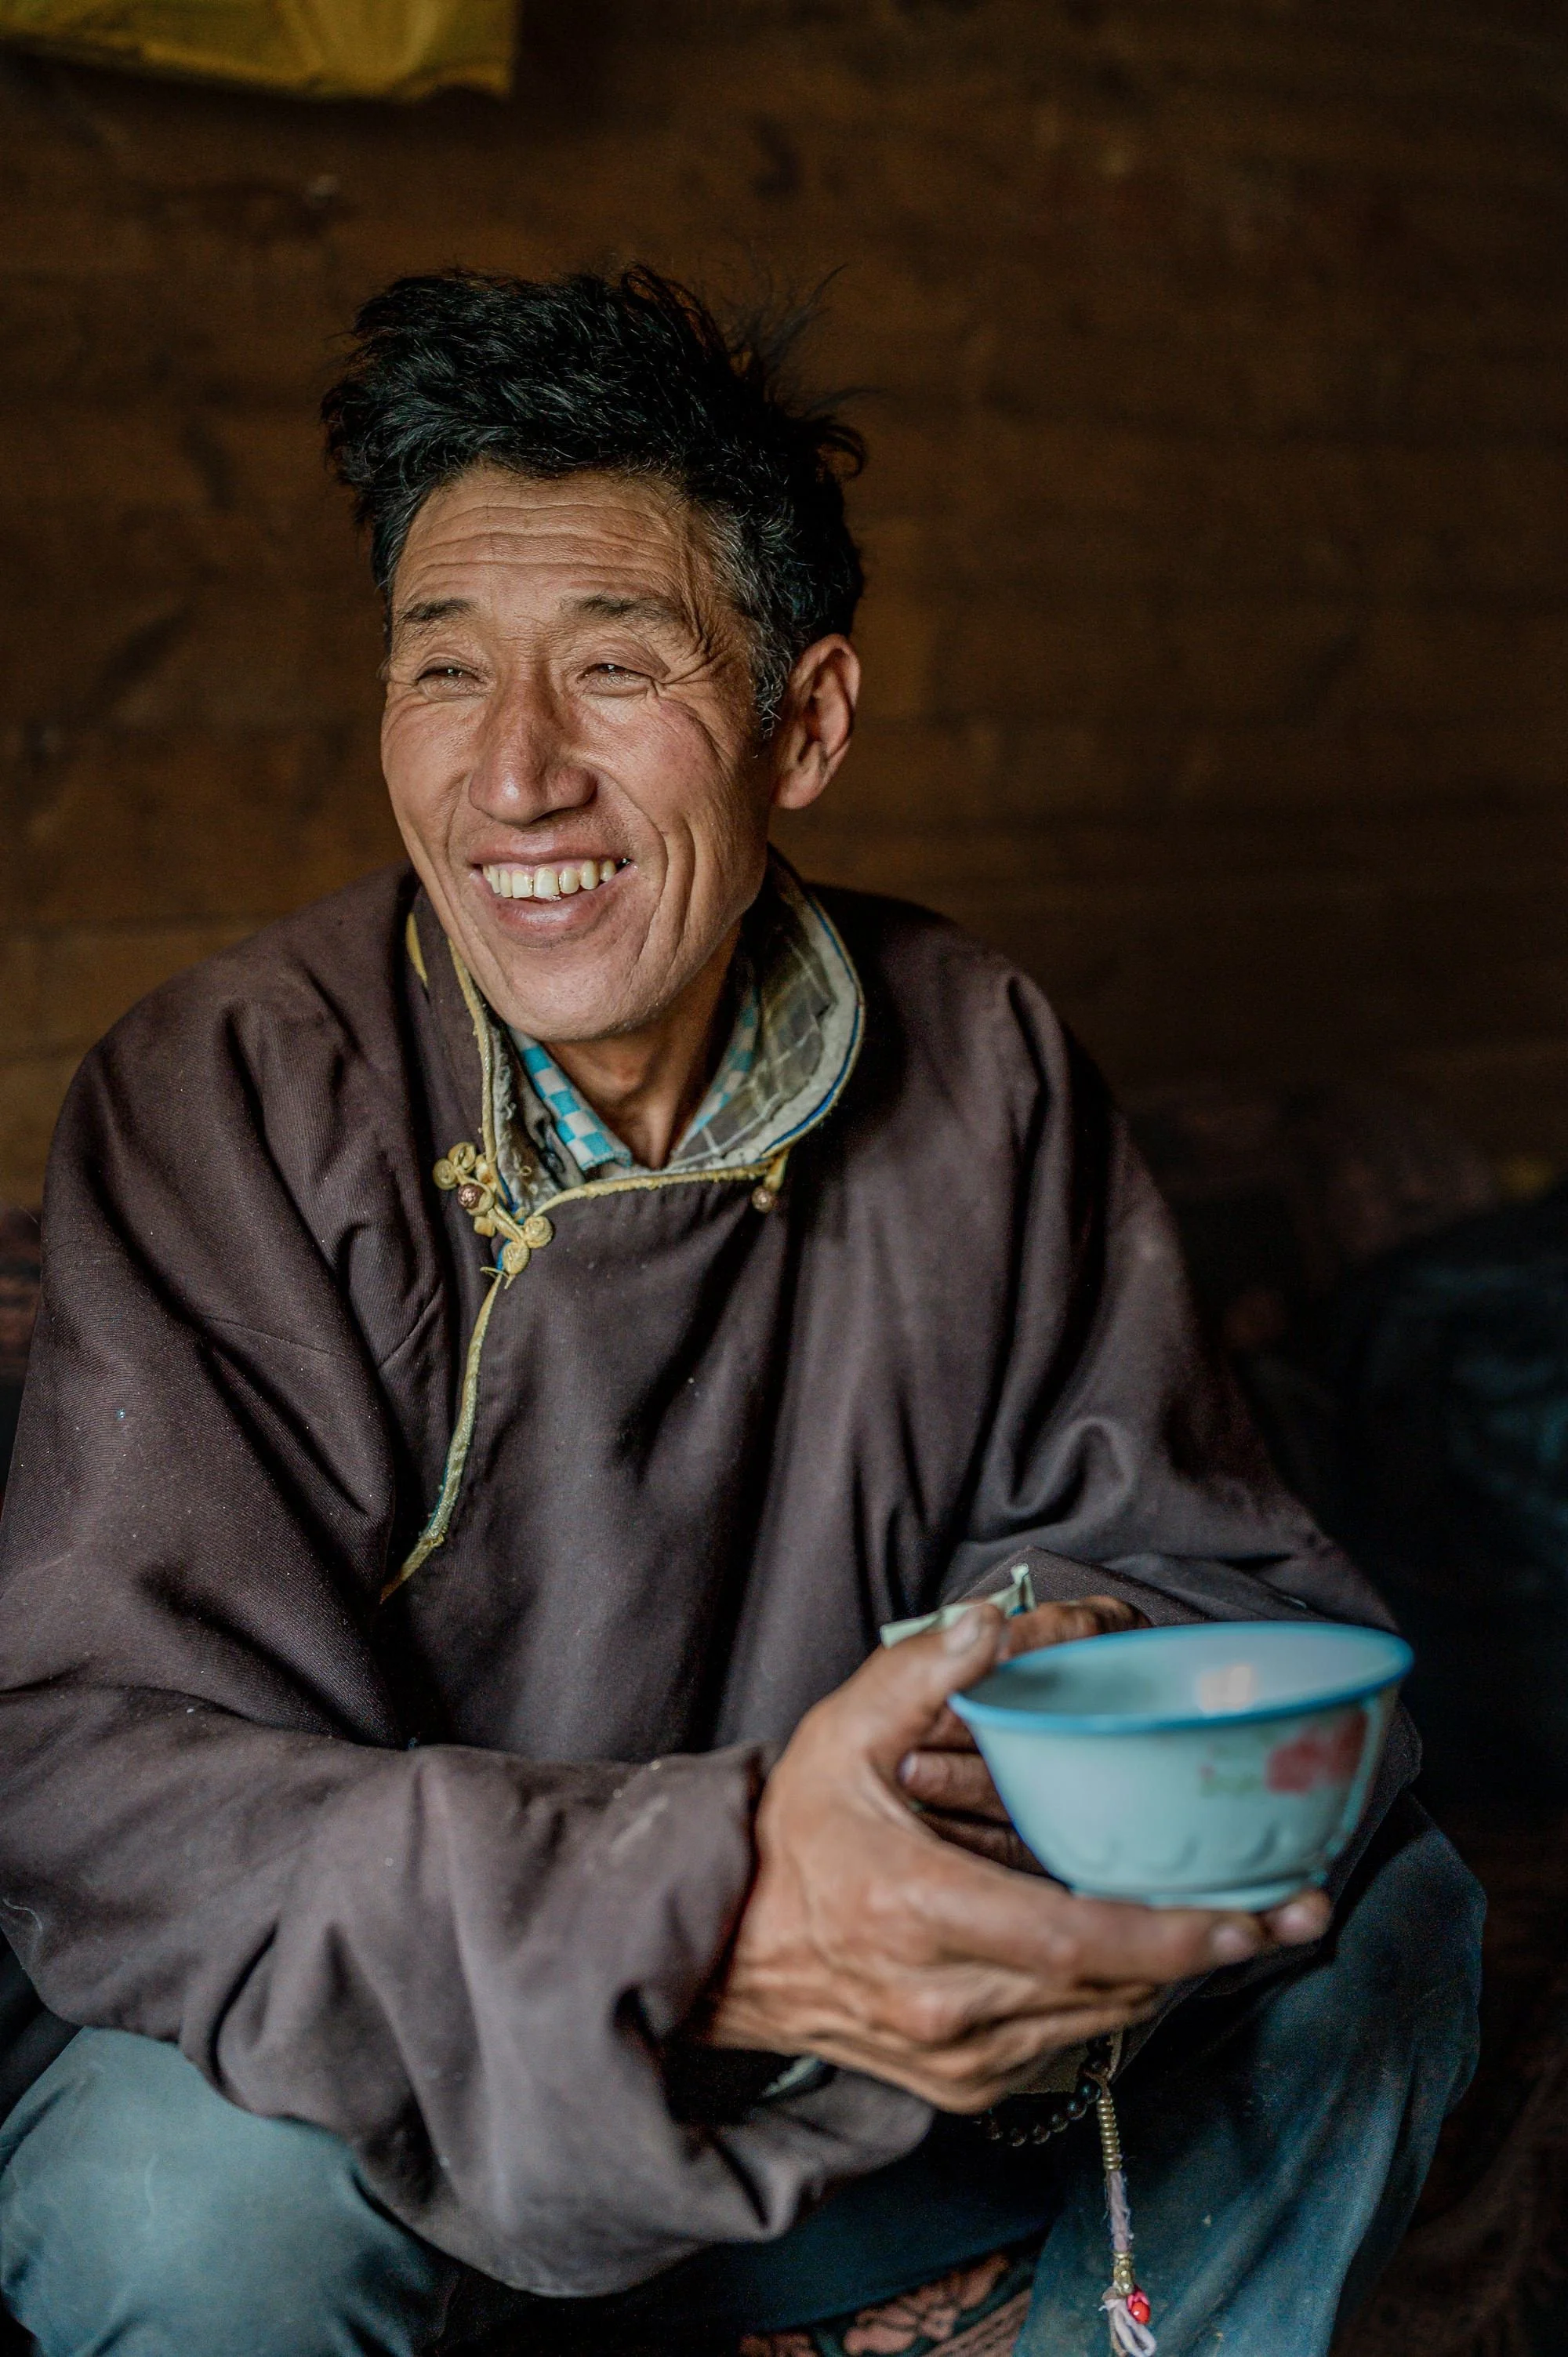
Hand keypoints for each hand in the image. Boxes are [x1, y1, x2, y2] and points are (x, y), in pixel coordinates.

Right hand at [704, 1605, 1330, 2110]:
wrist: (727, 1954)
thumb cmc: (791, 1838)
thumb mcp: (839, 1736)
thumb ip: (920, 1673)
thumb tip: (998, 1621)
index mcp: (916, 1913)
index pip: (1072, 1939)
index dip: (1173, 1935)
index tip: (1255, 1918)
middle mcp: (943, 2001)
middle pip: (1110, 1988)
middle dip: (1211, 1950)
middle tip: (1299, 1909)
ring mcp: (957, 2056)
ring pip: (1100, 2022)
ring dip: (1172, 1975)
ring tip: (1247, 1924)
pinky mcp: (965, 2084)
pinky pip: (1069, 2047)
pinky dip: (1115, 1999)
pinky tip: (1148, 1953)